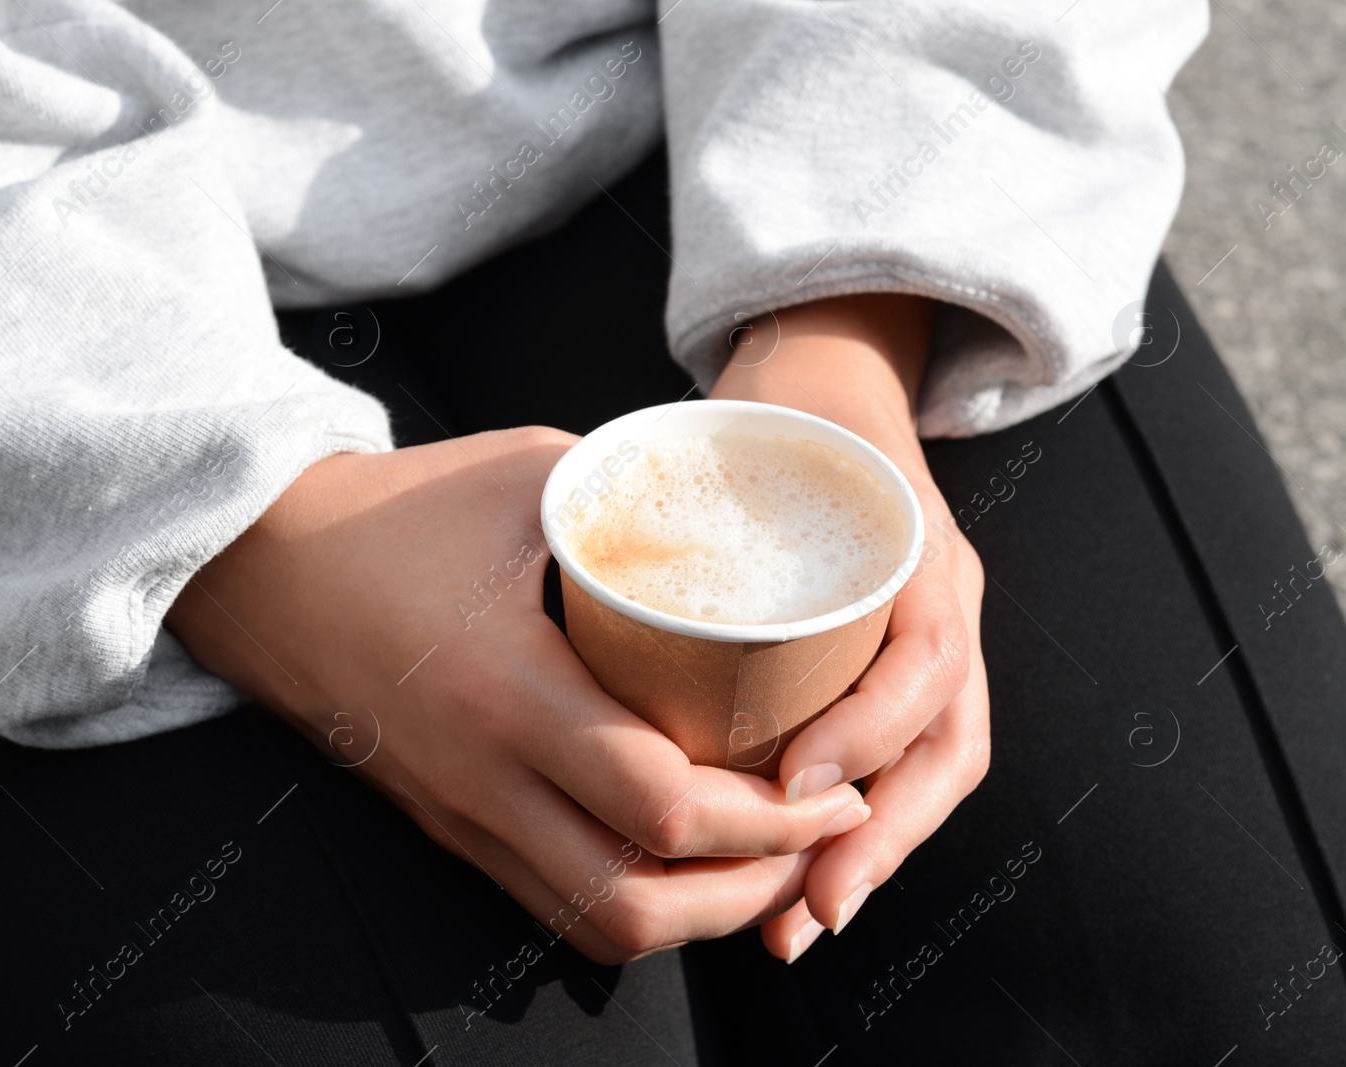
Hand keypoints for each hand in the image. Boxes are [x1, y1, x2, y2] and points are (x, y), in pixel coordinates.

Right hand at [165, 427, 869, 963]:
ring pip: (597, 924)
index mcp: (509, 692)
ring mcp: (459, 815)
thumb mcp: (530, 478)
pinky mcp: (446, 824)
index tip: (836, 789)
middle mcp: (483, 779)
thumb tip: (740, 520)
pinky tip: (681, 857)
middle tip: (819, 836)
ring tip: (766, 859)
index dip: (774, 820)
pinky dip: (634, 901)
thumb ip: (637, 503)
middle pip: (641, 903)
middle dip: (754, 888)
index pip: (665, 805)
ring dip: (697, 913)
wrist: (260, 564)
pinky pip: (553, 902)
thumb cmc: (391, 510)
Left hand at [709, 295, 989, 960]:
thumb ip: (685, 474)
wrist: (834, 379)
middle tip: (806, 910)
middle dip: (882, 839)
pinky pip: (902, 764)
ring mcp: (932, 638)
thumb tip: (586, 530)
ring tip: (802, 921)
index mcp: (917, 547)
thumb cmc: (780, 409)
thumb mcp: (746, 429)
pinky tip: (804, 883)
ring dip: (873, 855)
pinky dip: (861, 830)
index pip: (926, 656)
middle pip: (945, 745)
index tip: (795, 785)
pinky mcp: (902, 668)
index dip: (868, 730)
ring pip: (931, 771)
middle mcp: (942, 602)